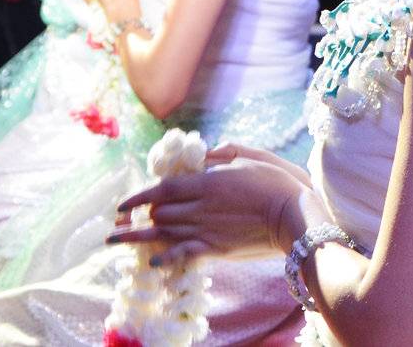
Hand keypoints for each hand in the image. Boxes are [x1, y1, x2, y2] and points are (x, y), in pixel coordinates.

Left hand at [109, 151, 310, 266]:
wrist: (294, 215)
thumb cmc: (275, 181)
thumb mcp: (249, 156)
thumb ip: (222, 154)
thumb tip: (204, 151)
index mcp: (205, 182)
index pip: (161, 190)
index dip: (138, 197)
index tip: (121, 204)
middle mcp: (200, 207)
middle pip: (159, 212)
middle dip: (140, 216)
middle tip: (124, 221)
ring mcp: (207, 230)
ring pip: (165, 233)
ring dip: (140, 236)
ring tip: (118, 240)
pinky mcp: (217, 249)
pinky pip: (184, 254)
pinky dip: (166, 257)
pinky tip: (152, 261)